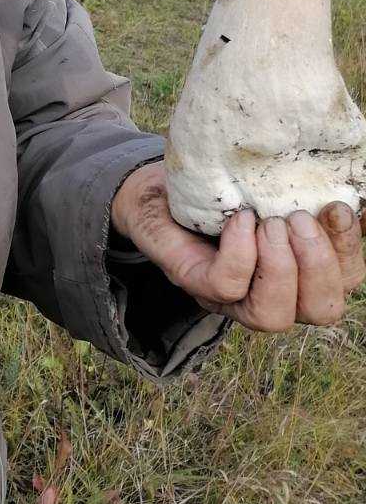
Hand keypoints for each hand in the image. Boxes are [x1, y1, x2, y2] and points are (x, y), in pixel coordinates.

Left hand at [110, 160, 365, 330]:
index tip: (337, 207)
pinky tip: (239, 219)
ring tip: (270, 224)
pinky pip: (227, 286)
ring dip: (280, 267)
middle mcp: (273, 293)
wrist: (158, 187)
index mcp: (302, 272)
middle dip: (319, 264)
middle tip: (297, 218)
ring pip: (272, 316)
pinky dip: (240, 253)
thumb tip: (351, 189)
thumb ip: (307, 194)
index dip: (349, 250)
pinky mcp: (195, 283)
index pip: (346, 281)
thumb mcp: (271, 187)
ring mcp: (231, 297)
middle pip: (321, 310)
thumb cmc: (224, 187)